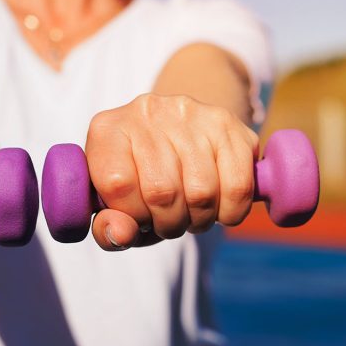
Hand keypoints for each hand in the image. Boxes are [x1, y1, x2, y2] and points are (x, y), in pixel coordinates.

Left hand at [85, 93, 258, 249]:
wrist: (174, 138)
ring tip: (191, 214)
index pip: (118, 185)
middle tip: (168, 222)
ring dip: (199, 220)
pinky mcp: (227, 122)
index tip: (139, 218)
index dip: (132, 215)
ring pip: (202, 192)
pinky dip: (229, 212)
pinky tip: (217, 207)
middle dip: (168, 223)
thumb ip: (107, 228)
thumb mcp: (114, 207)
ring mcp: (189, 112)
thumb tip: (121, 234)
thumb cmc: (139, 182)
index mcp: (106, 130)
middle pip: (162, 191)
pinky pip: (238, 186)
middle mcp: (145, 111)